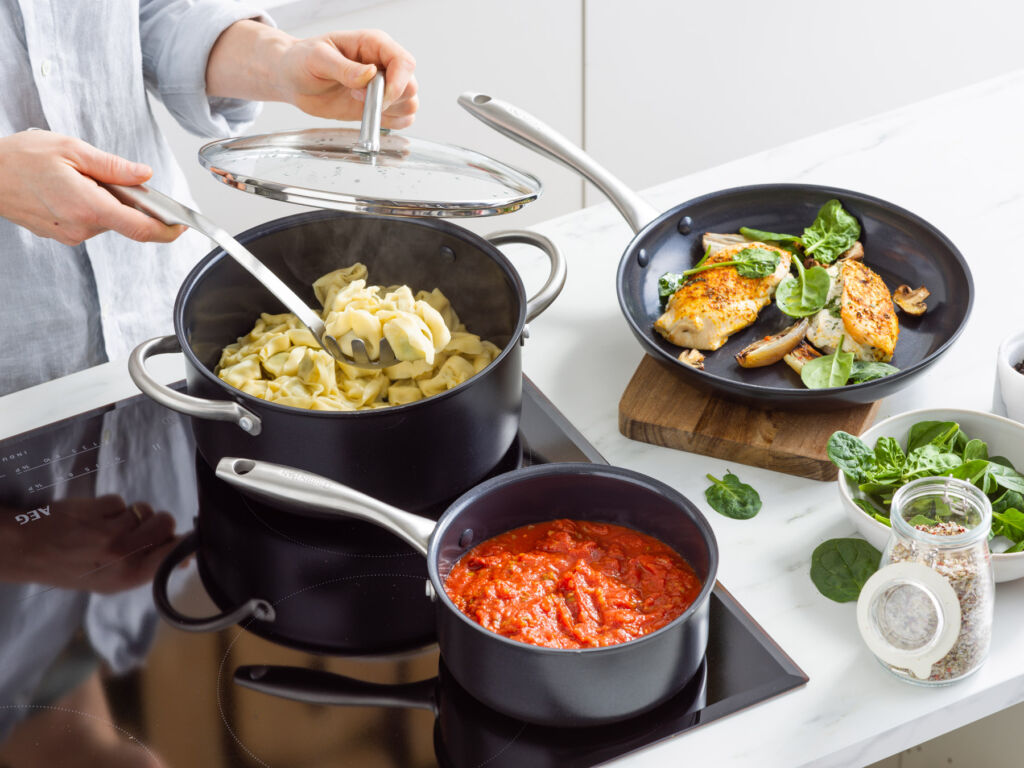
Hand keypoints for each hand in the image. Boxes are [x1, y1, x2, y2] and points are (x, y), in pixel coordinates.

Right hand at [0, 130, 185, 245]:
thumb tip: (145, 176)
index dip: (167, 230)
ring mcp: (70, 235)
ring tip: (78, 177)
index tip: (182, 225)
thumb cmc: (21, 158)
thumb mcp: (72, 150)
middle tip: (106, 174)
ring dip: (105, 201)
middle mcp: (81, 228)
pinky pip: (88, 222)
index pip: (141, 229)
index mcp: (88, 207)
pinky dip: (90, 206)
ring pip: (106, 221)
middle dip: (128, 200)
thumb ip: (113, 167)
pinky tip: (68, 189)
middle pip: (125, 221)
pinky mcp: (61, 235)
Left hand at [0, 495, 180, 593]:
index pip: (174, 553)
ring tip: (107, 525)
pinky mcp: (97, 510)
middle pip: (165, 523)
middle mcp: (123, 555)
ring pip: (142, 509)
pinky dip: (109, 506)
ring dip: (129, 514)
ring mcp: (110, 532)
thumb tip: (185, 557)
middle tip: (136, 529)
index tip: (186, 538)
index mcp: (130, 576)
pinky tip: (93, 517)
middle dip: (155, 521)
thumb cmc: (71, 568)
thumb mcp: (112, 581)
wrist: (29, 551)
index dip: (184, 542)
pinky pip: (120, 501)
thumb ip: (148, 567)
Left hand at [277, 29, 418, 127]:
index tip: (378, 96)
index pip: (404, 63)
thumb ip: (344, 67)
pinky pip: (401, 118)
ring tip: (359, 103)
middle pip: (410, 86)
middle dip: (389, 99)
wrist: (292, 78)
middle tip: (358, 97)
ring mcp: (382, 87)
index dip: (397, 83)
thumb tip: (369, 75)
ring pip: (409, 104)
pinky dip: (390, 123)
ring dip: (389, 111)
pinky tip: (367, 116)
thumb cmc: (301, 60)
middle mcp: (383, 65)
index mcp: (373, 45)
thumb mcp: (317, 58)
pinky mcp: (377, 106)